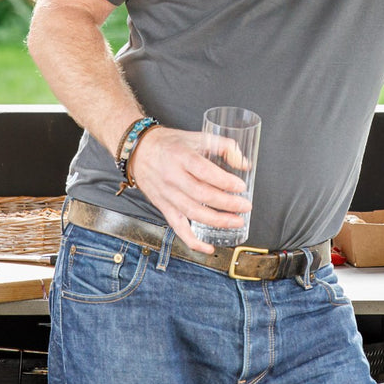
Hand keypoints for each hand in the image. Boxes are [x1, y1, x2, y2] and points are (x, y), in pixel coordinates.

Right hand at [125, 126, 251, 253]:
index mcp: (181, 156)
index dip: (225, 181)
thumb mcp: (196, 136)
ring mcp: (168, 195)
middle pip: (202, 195)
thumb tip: (244, 162)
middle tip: (245, 206)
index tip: (241, 186)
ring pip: (193, 213)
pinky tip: (208, 247)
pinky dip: (192, 241)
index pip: (205, 172)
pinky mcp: (164, 207)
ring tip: (237, 222)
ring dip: (217, 221)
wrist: (138, 151)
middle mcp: (173, 177)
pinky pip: (178, 228)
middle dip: (227, 203)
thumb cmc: (169, 143)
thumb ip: (223, 146)